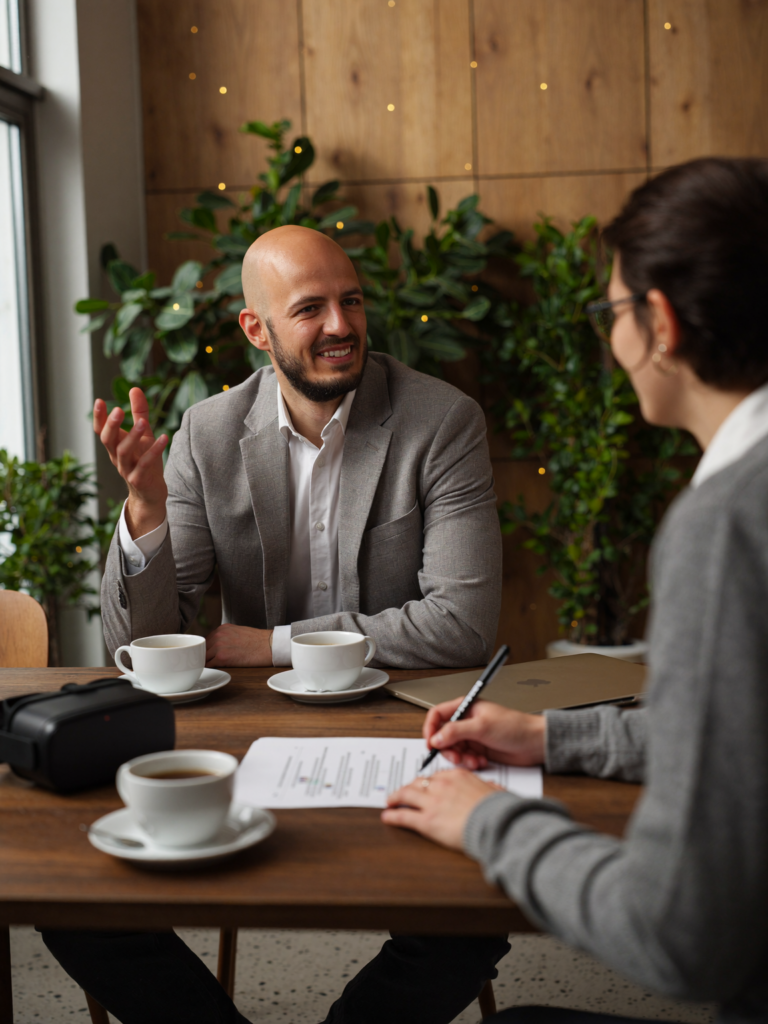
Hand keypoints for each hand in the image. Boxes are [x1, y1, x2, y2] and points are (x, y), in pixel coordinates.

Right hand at [94, 389, 167, 537]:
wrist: (150, 494)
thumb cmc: (145, 462)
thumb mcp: (143, 435)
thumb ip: (139, 413)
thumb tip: (134, 388)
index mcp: (115, 446)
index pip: (101, 430)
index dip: (99, 417)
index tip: (99, 400)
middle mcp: (117, 457)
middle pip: (107, 440)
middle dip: (111, 425)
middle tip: (117, 410)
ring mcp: (127, 469)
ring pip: (123, 452)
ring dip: (132, 437)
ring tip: (142, 423)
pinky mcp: (139, 480)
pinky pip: (144, 465)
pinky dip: (154, 451)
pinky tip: (164, 437)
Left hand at [205, 624, 273, 666]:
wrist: (269, 645)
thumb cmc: (258, 641)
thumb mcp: (238, 632)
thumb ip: (226, 637)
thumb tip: (218, 646)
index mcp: (222, 629)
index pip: (206, 641)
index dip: (208, 649)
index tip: (210, 655)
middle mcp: (218, 635)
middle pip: (203, 649)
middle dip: (206, 656)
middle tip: (211, 664)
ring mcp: (219, 646)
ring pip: (204, 658)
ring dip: (207, 663)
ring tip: (214, 668)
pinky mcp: (222, 657)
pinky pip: (209, 665)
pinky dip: (211, 669)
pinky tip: (217, 670)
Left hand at [381, 769, 499, 849]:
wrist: (495, 823)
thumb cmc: (498, 810)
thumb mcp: (496, 792)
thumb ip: (490, 789)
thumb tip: (494, 789)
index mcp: (458, 776)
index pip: (437, 776)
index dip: (428, 782)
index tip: (425, 785)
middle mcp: (442, 785)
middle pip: (419, 782)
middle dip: (409, 786)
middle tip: (404, 791)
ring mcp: (432, 802)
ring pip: (406, 794)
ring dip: (396, 797)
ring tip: (390, 800)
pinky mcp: (426, 820)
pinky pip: (404, 816)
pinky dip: (393, 816)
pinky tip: (388, 817)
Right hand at [422, 699, 545, 769]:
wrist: (535, 744)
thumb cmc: (515, 727)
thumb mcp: (482, 727)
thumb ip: (456, 731)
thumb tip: (435, 738)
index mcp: (465, 707)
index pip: (437, 715)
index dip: (430, 729)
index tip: (430, 743)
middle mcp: (467, 721)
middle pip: (443, 735)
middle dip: (447, 748)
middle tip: (456, 757)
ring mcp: (473, 736)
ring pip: (454, 749)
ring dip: (461, 758)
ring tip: (473, 760)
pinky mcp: (479, 750)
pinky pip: (465, 758)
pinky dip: (470, 763)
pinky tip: (481, 762)